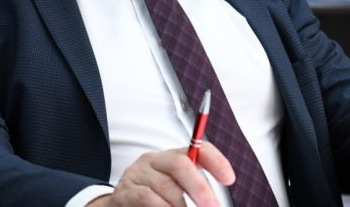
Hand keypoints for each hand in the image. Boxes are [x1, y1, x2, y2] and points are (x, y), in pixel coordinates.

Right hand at [88, 142, 234, 205]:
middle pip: (180, 165)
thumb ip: (193, 190)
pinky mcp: (125, 192)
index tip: (229, 179)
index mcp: (171, 156)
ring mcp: (137, 174)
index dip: (216, 161)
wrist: (119, 206)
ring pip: (165, 186)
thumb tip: (213, 203)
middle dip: (199, 188)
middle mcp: (153, 160)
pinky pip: (146, 199)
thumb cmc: (154, 198)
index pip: (198, 148)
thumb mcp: (175, 190)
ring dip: (181, 206)